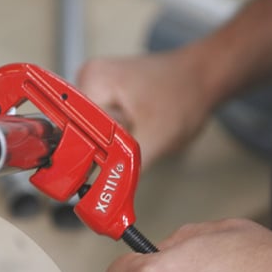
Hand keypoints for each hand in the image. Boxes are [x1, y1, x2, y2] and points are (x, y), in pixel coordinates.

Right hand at [77, 48, 212, 169]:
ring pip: (87, 134)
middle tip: (118, 159)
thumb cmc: (185, 94)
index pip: (70, 127)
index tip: (87, 179)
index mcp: (95, 80)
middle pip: (75, 132)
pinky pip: (97, 128)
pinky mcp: (106, 97)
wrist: (202, 79)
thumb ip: (128, 166)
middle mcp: (89, 80)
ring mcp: (97, 88)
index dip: (80, 156)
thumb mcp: (157, 136)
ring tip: (133, 140)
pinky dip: (109, 141)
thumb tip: (107, 191)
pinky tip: (128, 138)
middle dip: (95, 153)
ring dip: (104, 148)